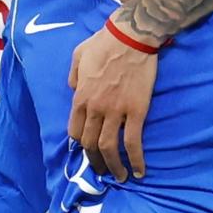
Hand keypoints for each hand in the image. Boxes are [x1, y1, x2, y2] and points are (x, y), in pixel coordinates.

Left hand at [67, 24, 158, 180]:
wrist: (131, 36)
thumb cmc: (104, 42)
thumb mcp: (78, 55)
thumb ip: (73, 76)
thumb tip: (74, 89)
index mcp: (80, 97)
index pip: (75, 131)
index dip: (80, 144)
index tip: (88, 149)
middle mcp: (95, 109)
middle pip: (90, 144)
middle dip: (95, 161)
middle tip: (102, 170)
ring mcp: (115, 112)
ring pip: (109, 148)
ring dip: (113, 166)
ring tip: (119, 176)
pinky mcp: (136, 111)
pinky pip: (133, 142)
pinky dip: (136, 159)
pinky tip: (139, 171)